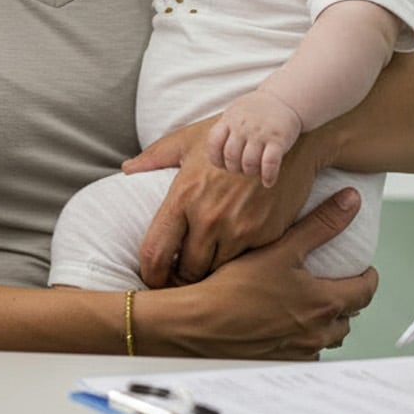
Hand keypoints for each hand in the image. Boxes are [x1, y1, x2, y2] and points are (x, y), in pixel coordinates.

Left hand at [124, 114, 326, 285]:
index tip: (154, 277)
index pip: (155, 252)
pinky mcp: (265, 235)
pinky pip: (243, 262)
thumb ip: (155, 157)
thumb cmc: (231, 136)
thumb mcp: (189, 140)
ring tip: (208, 263)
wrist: (286, 137)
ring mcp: (240, 228)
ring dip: (209, 270)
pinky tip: (234, 250)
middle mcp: (210, 216)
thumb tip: (126, 169)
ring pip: (215, 271)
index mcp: (184, 196)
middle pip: (186, 271)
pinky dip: (236, 261)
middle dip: (182, 276)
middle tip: (183, 273)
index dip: (151, 273)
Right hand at [163, 187, 378, 359]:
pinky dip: (304, 340)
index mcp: (324, 302)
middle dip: (348, 301)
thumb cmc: (235, 288)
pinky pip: (304, 354)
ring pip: (327, 338)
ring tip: (314, 305)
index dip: (367, 277)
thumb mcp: (282, 247)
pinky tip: (286, 326)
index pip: (365, 291)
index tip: (363, 270)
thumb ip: (321, 223)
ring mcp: (298, 351)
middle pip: (349, 318)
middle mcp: (316, 332)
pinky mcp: (278, 362)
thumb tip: (350, 202)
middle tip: (338, 283)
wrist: (197, 324)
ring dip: (328, 323)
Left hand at [208, 89, 303, 186]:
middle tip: (241, 168)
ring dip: (250, 172)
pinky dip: (268, 176)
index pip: (214, 143)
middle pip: (231, 156)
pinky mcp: (278, 140)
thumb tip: (215, 156)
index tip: (223, 163)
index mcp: (230, 120)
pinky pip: (270, 163)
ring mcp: (261, 133)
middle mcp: (243, 126)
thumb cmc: (256, 111)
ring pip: (249, 162)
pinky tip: (268, 181)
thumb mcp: (235, 112)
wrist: (284, 99)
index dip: (216, 158)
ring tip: (254, 171)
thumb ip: (224, 130)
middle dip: (234, 168)